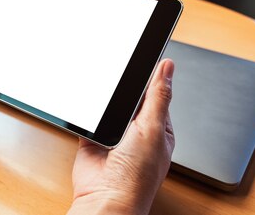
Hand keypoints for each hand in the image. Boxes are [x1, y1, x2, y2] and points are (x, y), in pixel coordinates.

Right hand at [67, 59, 174, 214]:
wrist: (106, 198)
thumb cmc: (137, 176)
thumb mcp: (153, 128)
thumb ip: (158, 97)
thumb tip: (168, 68)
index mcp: (158, 127)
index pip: (155, 93)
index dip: (149, 76)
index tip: (141, 56)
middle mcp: (136, 131)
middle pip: (129, 97)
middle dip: (122, 88)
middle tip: (117, 75)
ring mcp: (115, 135)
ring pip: (109, 105)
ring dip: (104, 100)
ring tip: (104, 97)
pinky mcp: (94, 138)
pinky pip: (89, 117)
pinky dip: (87, 111)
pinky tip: (87, 106)